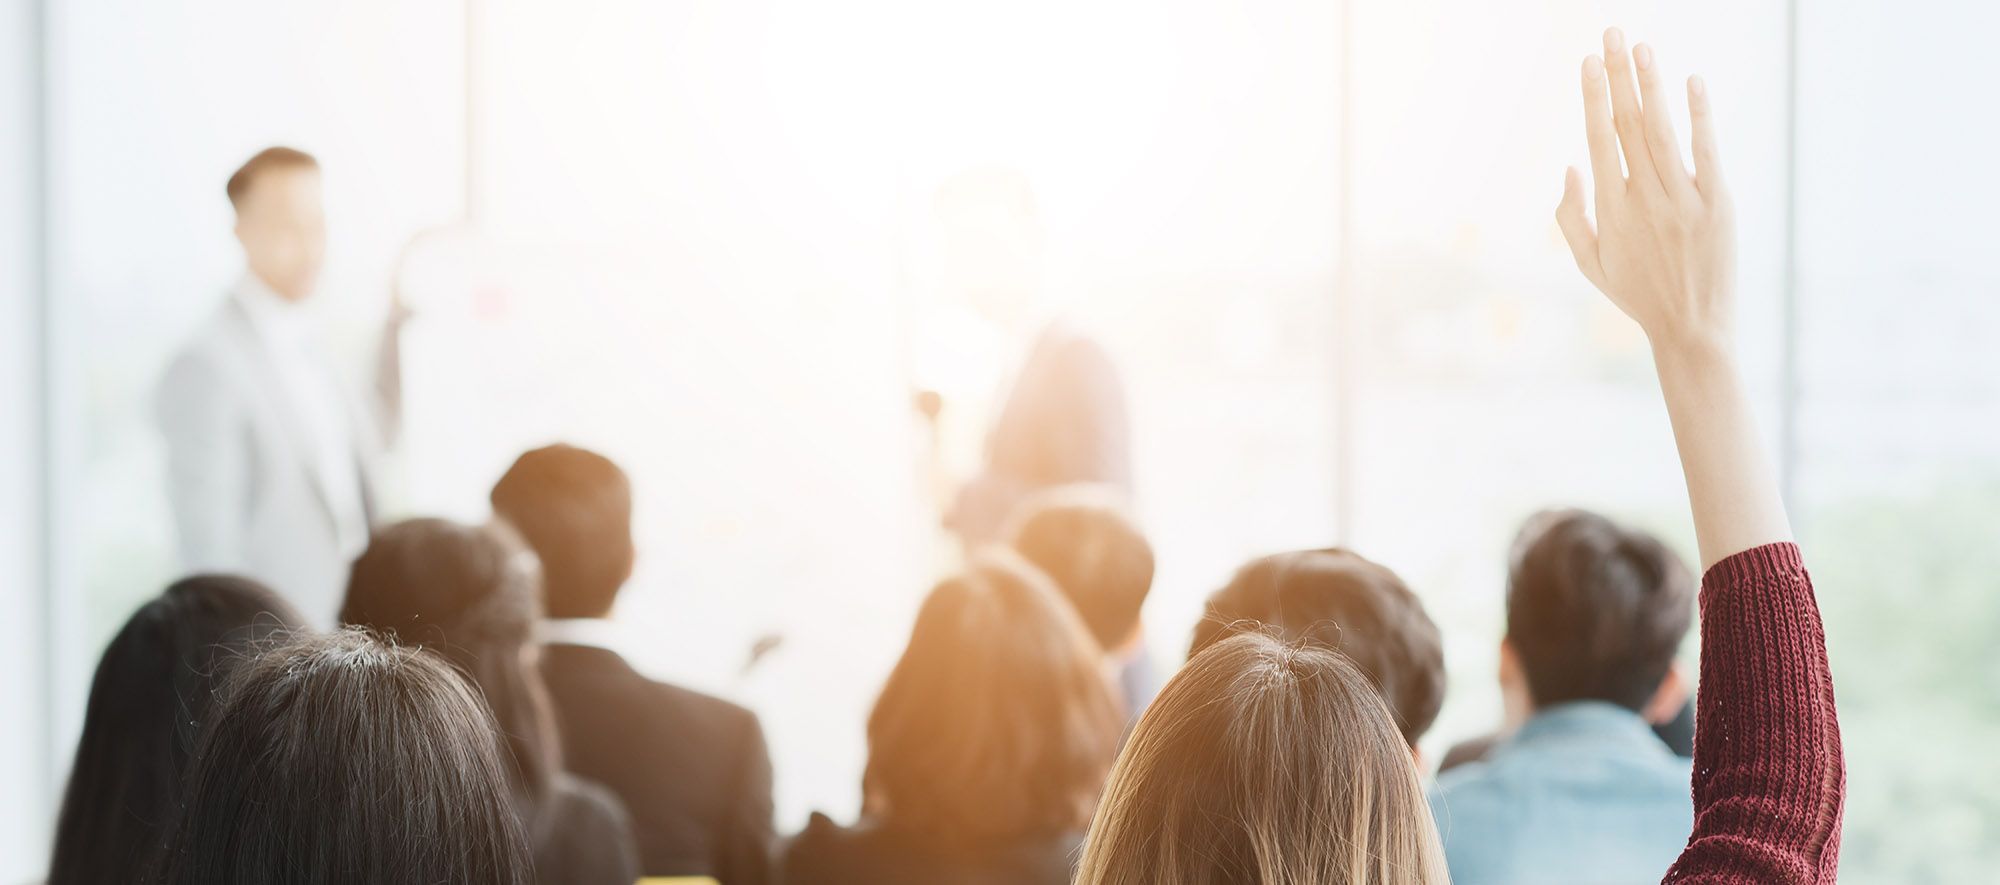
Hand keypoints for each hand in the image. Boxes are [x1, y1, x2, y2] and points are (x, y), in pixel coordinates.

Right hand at [1557, 29, 1733, 355]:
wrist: (1691, 328)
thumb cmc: (1637, 295)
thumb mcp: (1589, 263)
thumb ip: (1570, 215)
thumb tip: (1571, 165)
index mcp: (1610, 209)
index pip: (1599, 139)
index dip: (1594, 97)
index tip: (1589, 63)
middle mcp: (1643, 198)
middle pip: (1627, 124)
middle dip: (1618, 76)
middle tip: (1612, 35)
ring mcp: (1683, 199)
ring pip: (1661, 130)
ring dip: (1651, 85)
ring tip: (1641, 48)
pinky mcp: (1719, 204)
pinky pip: (1706, 151)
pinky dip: (1699, 115)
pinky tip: (1692, 82)